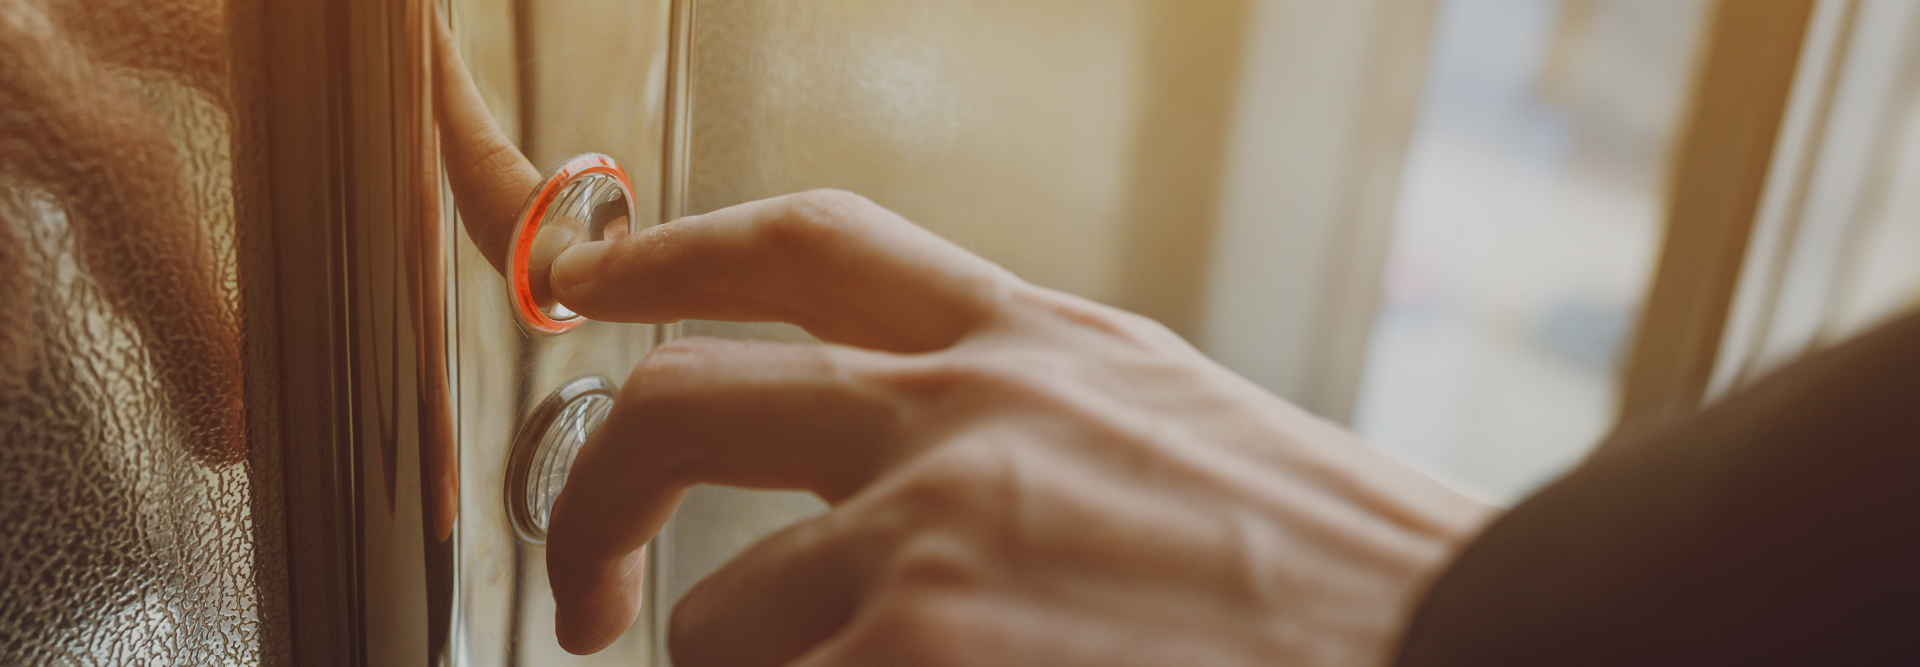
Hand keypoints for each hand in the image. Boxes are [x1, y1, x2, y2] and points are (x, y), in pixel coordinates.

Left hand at [531, 190, 1495, 665]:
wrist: (1472, 648)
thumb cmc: (1346, 582)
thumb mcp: (1173, 437)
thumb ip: (1030, 428)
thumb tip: (899, 484)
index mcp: (1037, 347)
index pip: (805, 248)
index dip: (662, 254)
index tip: (579, 286)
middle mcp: (961, 421)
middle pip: (676, 409)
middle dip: (590, 508)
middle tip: (587, 597)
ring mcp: (927, 550)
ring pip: (718, 634)